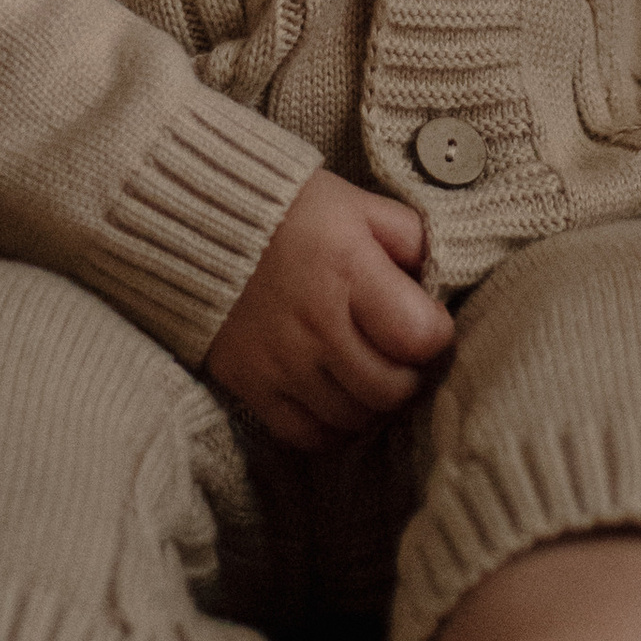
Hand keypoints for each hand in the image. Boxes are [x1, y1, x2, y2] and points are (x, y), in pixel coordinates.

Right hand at [204, 170, 455, 452]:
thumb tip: (443, 280)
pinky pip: (307, 435)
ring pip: (353, 417)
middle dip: (411, 376)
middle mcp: (315, 323)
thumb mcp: (358, 205)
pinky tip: (339, 399)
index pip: (419, 336)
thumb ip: (410, 237)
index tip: (428, 322)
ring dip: (375, 403)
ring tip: (374, 375)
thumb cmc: (291, 212)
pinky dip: (332, 427)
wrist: (198, 221)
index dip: (437, 335)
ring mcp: (280, 361)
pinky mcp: (251, 385)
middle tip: (405, 356)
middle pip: (390, 388)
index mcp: (348, 269)